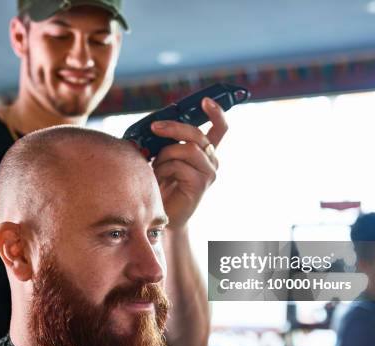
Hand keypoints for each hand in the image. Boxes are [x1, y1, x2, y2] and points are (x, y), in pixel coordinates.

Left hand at [150, 97, 227, 228]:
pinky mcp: (201, 185)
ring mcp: (209, 173)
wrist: (164, 215)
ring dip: (164, 156)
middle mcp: (211, 161)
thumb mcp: (165, 157)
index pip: (219, 128)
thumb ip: (167, 142)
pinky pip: (179, 166)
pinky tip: (159, 180)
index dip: (216, 112)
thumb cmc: (162, 184)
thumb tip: (157, 125)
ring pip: (187, 149)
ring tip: (156, 168)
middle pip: (197, 134)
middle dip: (173, 128)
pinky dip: (163, 170)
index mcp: (206, 152)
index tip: (205, 100)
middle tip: (154, 127)